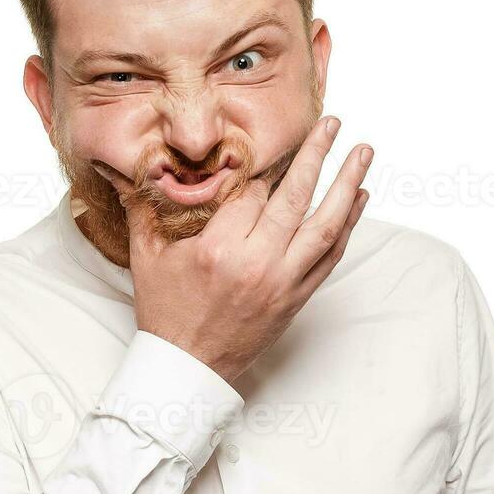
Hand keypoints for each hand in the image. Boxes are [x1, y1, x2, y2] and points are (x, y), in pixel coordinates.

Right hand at [95, 116, 371, 385]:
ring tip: (364, 153)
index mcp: (219, 249)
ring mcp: (284, 281)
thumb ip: (143, 207)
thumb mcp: (147, 258)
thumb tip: (129, 166)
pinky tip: (360, 197)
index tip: (267, 146)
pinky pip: (332, 254)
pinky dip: (349, 224)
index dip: (260, 168)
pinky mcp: (299, 296)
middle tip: (332, 124)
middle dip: (316, 156)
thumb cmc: (166, 311)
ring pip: (327, 226)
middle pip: (296, 199)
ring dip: (348, 186)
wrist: (189, 369)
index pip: (252, 193)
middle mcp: (258, 263)